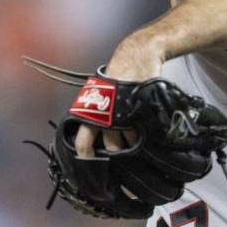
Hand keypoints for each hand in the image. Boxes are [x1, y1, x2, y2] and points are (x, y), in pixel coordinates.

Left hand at [74, 33, 164, 158]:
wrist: (135, 58)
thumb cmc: (116, 76)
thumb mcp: (99, 94)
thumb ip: (96, 114)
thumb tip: (92, 136)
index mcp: (91, 113)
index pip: (83, 144)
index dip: (87, 159)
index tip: (90, 168)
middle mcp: (106, 117)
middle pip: (111, 147)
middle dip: (116, 155)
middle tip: (120, 161)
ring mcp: (124, 115)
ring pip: (127, 140)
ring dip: (131, 143)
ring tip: (134, 142)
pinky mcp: (140, 112)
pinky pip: (141, 130)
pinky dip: (141, 132)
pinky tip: (143, 130)